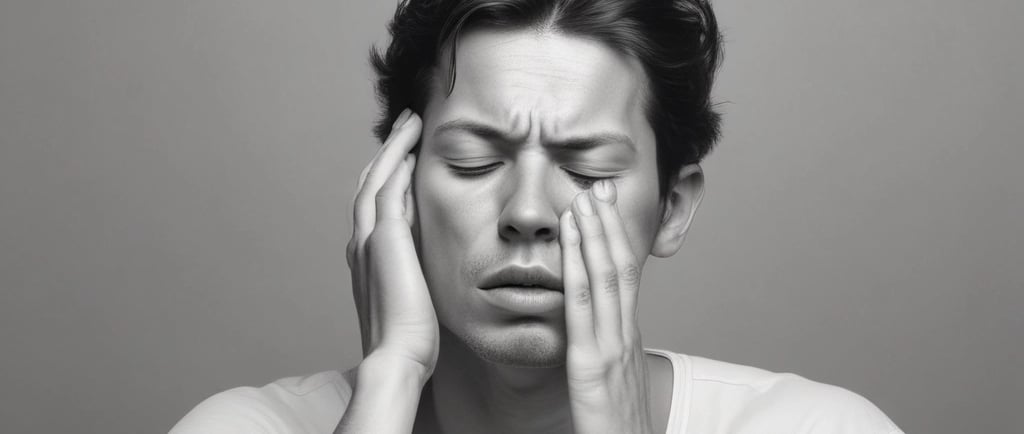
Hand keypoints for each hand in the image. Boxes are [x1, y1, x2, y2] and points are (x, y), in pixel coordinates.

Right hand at [347, 108, 438, 382]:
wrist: (397, 357)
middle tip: (403, 129)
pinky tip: (411, 141)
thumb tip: (431, 273)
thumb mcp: (413, 304)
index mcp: (368, 261)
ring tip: (408, 123)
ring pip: (376, 177)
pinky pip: (388, 184)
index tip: (405, 162)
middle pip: (369, 186)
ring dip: (392, 147)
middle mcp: (362, 245)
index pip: (375, 210)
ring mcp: (368, 238)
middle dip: (387, 155)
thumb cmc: (410, 343)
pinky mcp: (383, 235)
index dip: (388, 182)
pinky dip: (397, 158)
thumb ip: (416, 282)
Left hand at [560, 180, 653, 433]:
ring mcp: (612, 350)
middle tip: (599, 186)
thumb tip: (596, 344)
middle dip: (609, 225)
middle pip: (621, 268)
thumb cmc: (616, 433)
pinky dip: (576, 267)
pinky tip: (567, 241)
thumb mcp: (613, 388)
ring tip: (584, 197)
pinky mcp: (593, 368)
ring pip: (607, 277)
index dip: (615, 241)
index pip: (625, 280)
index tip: (605, 209)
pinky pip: (584, 308)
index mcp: (627, 342)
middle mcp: (624, 338)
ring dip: (595, 233)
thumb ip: (605, 361)